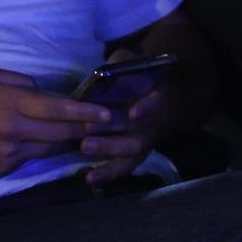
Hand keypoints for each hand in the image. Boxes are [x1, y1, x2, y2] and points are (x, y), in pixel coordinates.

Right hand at [0, 68, 109, 180]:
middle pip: (62, 133)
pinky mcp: (2, 170)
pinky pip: (31, 159)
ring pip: (50, 149)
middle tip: (106, 127)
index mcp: (11, 104)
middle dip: (86, 130)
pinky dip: (42, 152)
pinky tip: (50, 146)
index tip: (107, 113)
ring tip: (86, 136)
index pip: (59, 109)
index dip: (86, 112)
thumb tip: (42, 91)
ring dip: (68, 143)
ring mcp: (9, 154)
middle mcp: (15, 131)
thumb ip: (18, 81)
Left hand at [79, 48, 172, 185]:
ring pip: (133, 150)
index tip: (133, 112)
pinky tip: (90, 177)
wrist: (134, 93)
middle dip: (114, 129)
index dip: (146, 108)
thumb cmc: (126, 76)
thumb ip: (119, 66)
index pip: (155, 103)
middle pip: (139, 129)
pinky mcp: (133, 155)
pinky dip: (108, 173)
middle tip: (88, 129)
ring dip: (108, 149)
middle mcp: (155, 121)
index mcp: (156, 96)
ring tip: (84, 146)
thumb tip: (106, 74)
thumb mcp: (125, 63)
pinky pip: (124, 167)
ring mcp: (145, 139)